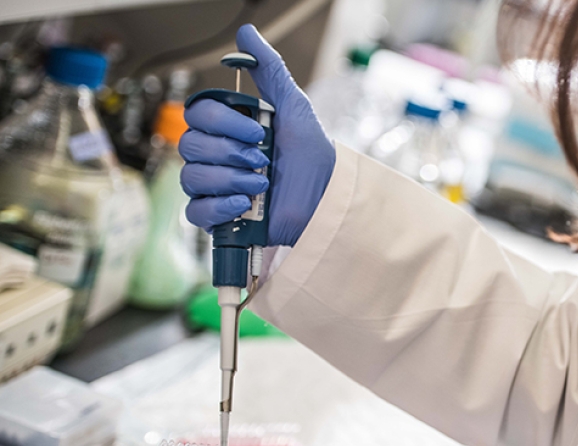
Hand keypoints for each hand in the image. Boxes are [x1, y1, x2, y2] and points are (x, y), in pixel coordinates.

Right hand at [179, 24, 335, 245]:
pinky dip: (218, 207)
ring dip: (229, 179)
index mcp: (228, 129)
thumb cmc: (312, 156)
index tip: (257, 131)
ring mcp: (216, 186)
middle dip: (229, 152)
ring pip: (191, 177)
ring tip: (262, 185)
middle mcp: (218, 155)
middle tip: (262, 159)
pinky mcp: (220, 217)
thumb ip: (269, 70)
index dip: (222, 123)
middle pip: (189, 145)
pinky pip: (195, 212)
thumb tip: (247, 33)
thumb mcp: (294, 107)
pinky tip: (244, 204)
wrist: (326, 199)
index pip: (196, 115)